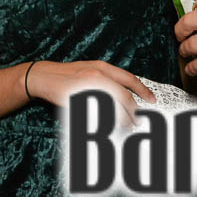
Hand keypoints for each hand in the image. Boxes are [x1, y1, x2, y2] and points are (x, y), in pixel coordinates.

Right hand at [25, 60, 156, 123]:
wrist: (44, 76)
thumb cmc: (67, 75)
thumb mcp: (88, 70)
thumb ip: (105, 79)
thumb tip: (124, 96)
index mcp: (101, 67)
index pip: (128, 79)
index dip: (143, 90)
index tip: (152, 100)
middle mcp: (97, 75)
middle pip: (124, 96)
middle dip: (134, 111)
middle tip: (139, 122)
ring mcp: (88, 87)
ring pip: (113, 108)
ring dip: (122, 120)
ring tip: (126, 128)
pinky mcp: (79, 99)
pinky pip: (97, 114)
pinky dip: (106, 122)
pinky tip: (109, 128)